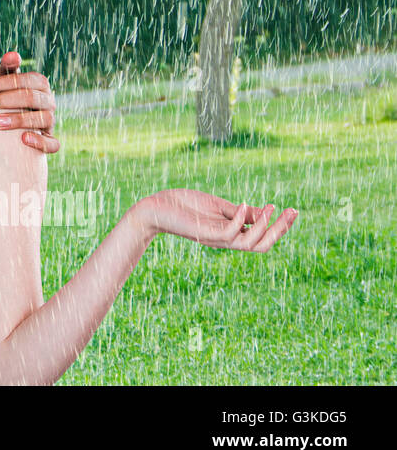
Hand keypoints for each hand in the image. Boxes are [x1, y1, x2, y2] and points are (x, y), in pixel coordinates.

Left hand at [0, 50, 58, 153]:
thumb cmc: (10, 97)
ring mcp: (51, 121)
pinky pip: (53, 143)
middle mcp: (48, 100)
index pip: (21, 80)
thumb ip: (8, 68)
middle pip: (29, 98)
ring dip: (19, 120)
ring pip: (43, 118)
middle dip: (1, 100)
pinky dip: (41, 142)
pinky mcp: (50, 140)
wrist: (18, 125)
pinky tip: (24, 140)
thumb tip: (12, 54)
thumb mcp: (7, 82)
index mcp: (39, 83)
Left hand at [132, 189, 298, 250]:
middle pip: (261, 245)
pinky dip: (241, 220)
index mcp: (230, 233)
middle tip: (294, 212)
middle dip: (280, 230)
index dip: (280, 227)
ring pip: (249, 244)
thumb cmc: (184, 205)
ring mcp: (215, 238)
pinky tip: (245, 204)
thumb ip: (241, 213)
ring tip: (274, 208)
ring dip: (265, 228)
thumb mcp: (218, 206)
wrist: (155, 207)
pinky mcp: (203, 233)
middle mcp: (226, 240)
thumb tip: (267, 213)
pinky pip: (229, 232)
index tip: (293, 210)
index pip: (261, 237)